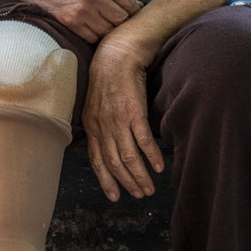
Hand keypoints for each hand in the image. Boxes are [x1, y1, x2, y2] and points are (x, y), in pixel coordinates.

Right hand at [0, 0, 141, 42]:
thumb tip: (130, 4)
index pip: (129, 2)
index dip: (134, 10)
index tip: (132, 13)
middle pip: (121, 19)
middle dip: (123, 21)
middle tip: (119, 21)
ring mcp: (81, 11)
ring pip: (108, 31)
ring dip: (109, 31)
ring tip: (104, 25)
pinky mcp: (70, 24)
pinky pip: (92, 37)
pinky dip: (95, 36)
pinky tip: (91, 29)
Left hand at [83, 35, 163, 201]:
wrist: (117, 55)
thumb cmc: (109, 78)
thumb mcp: (95, 104)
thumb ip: (100, 125)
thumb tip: (106, 143)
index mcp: (91, 126)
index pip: (97, 160)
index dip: (106, 180)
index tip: (114, 195)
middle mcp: (103, 127)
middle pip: (115, 163)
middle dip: (127, 182)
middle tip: (139, 194)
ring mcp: (118, 121)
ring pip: (129, 156)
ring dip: (140, 175)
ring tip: (149, 188)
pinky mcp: (135, 113)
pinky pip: (144, 141)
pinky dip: (152, 156)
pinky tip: (159, 167)